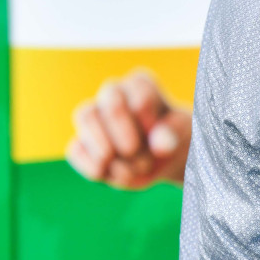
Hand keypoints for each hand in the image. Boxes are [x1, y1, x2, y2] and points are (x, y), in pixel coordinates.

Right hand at [66, 68, 191, 188]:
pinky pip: (75, 150)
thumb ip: (174, 133)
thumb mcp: (184, 133)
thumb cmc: (174, 137)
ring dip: (107, 149)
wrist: (164, 157)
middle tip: (139, 155)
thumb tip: (159, 144)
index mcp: (140, 85)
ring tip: (130, 169)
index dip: (150, 122)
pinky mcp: (82, 144)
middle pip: (111, 103)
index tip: (161, 137)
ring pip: (86, 117)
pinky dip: (92, 165)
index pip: (140, 95)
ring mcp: (94, 117)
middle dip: (125, 134)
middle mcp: (113, 94)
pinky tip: (109, 175)